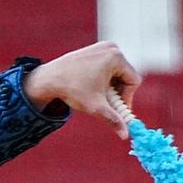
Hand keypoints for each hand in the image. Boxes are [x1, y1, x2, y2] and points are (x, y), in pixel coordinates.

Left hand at [22, 41, 141, 139]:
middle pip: (126, 76)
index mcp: (116, 57)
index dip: (127, 98)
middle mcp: (111, 48)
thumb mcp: (95, 107)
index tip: (117, 109)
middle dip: (118, 92)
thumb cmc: (72, 89)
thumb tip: (125, 135)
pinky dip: (104, 79)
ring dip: (111, 87)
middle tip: (107, 104)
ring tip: (96, 95)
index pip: (133, 81)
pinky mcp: (95, 50)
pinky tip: (91, 86)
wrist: (49, 79)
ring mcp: (102, 47)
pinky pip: (108, 67)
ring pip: (117, 72)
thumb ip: (113, 120)